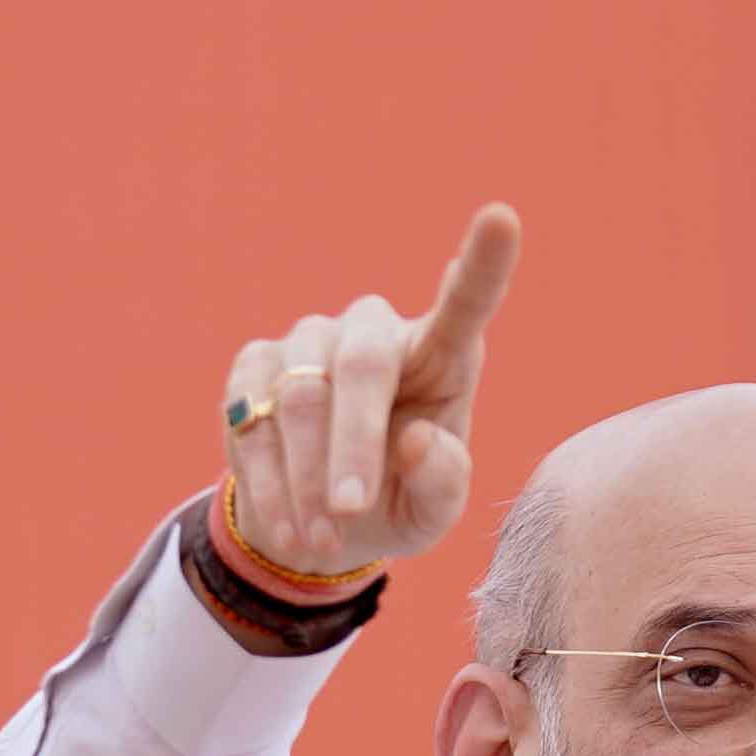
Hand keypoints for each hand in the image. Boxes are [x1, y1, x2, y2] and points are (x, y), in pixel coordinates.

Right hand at [219, 203, 522, 587]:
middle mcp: (375, 333)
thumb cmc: (401, 501)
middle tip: (353, 509)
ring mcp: (310, 341)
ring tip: (325, 538)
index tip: (503, 218)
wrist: (326, 526)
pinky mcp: (254, 367)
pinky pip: (253, 418)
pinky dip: (270, 482)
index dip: (483, 264)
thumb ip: (443, 482)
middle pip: (361, 364)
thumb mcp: (435, 513)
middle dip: (353, 444)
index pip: (465, 305)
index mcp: (441, 356)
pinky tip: (291, 526)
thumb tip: (418, 439)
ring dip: (308, 478)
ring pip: (300, 398)